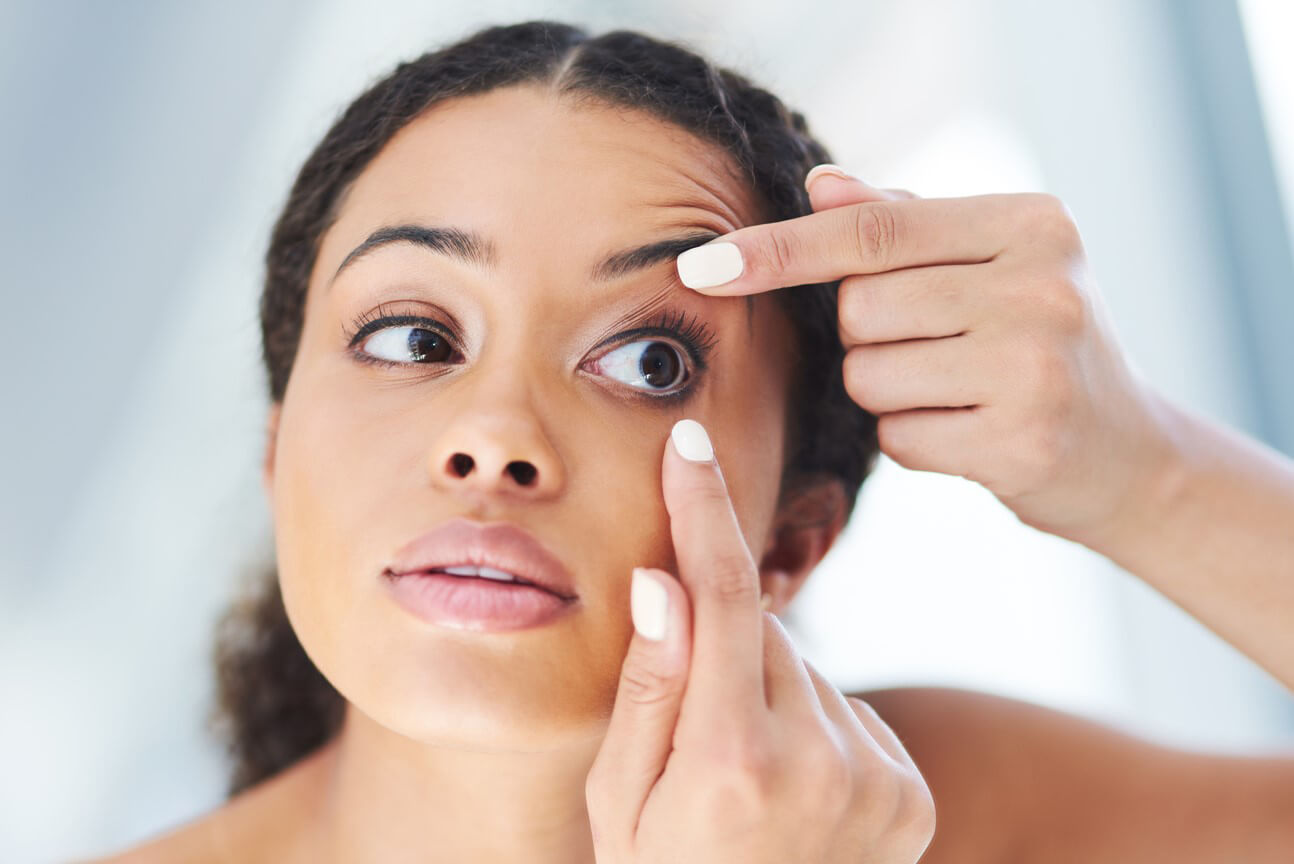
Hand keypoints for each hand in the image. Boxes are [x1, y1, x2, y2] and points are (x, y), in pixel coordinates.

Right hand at [584, 418, 933, 862]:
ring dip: (767, 693)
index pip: (723, 596)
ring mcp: (877, 780)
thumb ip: (647, 689)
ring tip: (741, 783)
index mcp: (731, 763)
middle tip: (692, 732)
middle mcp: (820, 764)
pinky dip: (812, 727)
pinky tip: (789, 793)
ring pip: (807, 671)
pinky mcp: (910, 793)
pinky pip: (845, 712)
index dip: (702, 511)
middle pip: (765, 632)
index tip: (693, 445)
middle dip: (721, 645)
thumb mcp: (616, 805)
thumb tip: (663, 580)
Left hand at [674, 165, 1173, 543]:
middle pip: (858, 309)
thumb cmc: (1040, 348)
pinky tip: (971, 434)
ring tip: (959, 393)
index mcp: (1031, 224)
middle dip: (865, 337)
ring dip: (887, 393)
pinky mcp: (1023, 443)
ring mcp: (1036, 366)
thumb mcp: (994, 267)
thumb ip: (905, 224)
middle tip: (938, 351)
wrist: (1132, 457)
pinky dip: (914, 440)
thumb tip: (819, 184)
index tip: (701, 264)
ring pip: (868, 376)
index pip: (873, 229)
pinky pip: (898, 437)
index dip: (780, 249)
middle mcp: (1040, 285)